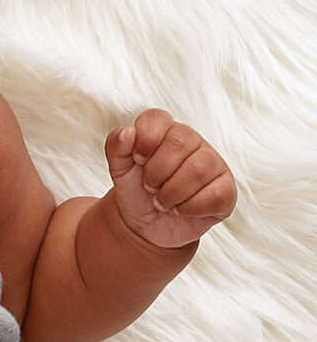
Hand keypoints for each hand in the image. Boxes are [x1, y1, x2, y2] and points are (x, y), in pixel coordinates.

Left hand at [105, 109, 236, 247]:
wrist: (145, 223)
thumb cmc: (136, 189)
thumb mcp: (119, 168)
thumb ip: (116, 146)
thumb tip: (128, 133)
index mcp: (167, 131)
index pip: (158, 118)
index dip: (144, 140)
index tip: (137, 160)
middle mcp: (194, 143)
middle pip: (179, 143)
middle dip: (155, 172)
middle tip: (149, 187)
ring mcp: (213, 165)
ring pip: (198, 170)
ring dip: (170, 193)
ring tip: (162, 201)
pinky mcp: (225, 190)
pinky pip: (214, 195)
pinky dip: (188, 208)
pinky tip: (180, 209)